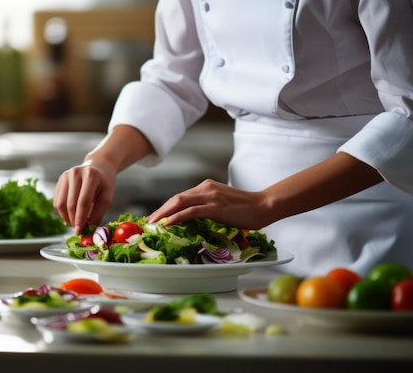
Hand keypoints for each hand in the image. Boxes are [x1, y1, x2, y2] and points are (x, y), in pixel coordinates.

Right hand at [53, 160, 116, 234]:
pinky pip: (57, 200)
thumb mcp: (107, 197)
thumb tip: (87, 229)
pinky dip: (62, 211)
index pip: (83, 202)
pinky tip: (70, 215)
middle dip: (73, 220)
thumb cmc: (104, 183)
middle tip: (79, 229)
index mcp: (91, 176)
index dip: (80, 219)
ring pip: (60, 203)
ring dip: (66, 217)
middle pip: (70, 204)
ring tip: (75, 222)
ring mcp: (66, 175)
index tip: (80, 231)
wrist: (98, 167)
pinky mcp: (60, 179)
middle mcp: (76, 173)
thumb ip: (98, 213)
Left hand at [147, 179, 270, 228]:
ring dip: (163, 214)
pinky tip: (167, 224)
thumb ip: (208, 207)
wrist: (264, 206)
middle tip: (149, 222)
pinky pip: (191, 212)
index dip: (166, 207)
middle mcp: (206, 188)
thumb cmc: (246, 209)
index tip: (156, 217)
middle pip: (176, 198)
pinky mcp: (215, 207)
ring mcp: (210, 197)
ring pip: (179, 203)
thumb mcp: (222, 205)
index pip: (180, 197)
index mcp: (206, 187)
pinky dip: (176, 217)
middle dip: (160, 210)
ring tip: (153, 223)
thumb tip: (195, 218)